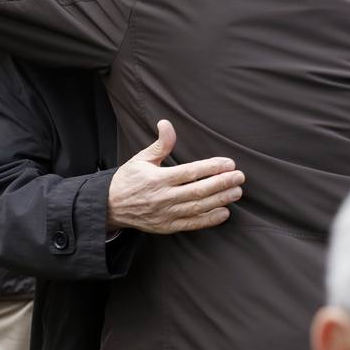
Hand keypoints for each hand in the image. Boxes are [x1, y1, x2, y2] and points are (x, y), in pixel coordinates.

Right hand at [107, 119, 244, 233]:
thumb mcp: (141, 158)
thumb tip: (166, 123)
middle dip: (222, 183)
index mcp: (158, 178)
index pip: (190, 172)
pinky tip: (224, 212)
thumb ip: (160, 143)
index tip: (229, 163)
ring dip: (221, 200)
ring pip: (198, 208)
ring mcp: (166, 214)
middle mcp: (163, 197)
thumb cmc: (128, 179)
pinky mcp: (167, 227)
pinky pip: (192, 224)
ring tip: (237, 192)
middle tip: (240, 177)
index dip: (212, 168)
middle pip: (199, 191)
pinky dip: (209, 219)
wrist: (110, 207)